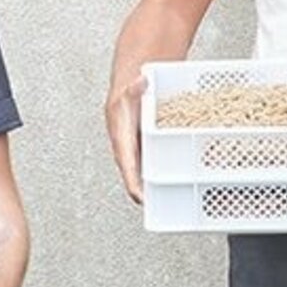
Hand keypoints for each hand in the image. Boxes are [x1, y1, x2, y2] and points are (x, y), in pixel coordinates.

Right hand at [104, 72, 146, 202]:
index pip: (125, 162)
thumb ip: (135, 87)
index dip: (131, 180)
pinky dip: (155, 172)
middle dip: (139, 189)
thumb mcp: (130, 88)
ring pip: (140, 170)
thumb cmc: (127, 93)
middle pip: (132, 172)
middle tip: (150, 205)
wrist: (127, 91)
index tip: (138, 195)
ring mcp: (134, 149)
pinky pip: (148, 163)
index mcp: (120, 136)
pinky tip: (167, 179)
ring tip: (159, 201)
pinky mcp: (142, 148)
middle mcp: (126, 147)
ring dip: (147, 184)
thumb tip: (142, 81)